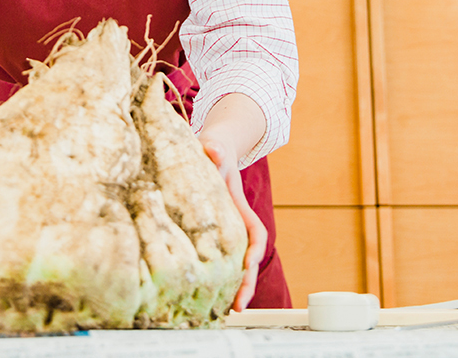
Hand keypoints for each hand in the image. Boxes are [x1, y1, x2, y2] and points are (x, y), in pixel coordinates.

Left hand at [198, 94, 267, 311]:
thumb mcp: (214, 147)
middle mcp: (234, 220)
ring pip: (233, 261)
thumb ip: (216, 151)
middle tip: (239, 306)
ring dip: (233, 284)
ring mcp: (222, 227)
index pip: (254, 232)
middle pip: (247, 256)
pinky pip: (214, 256)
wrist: (211, 147)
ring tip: (227, 310)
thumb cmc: (213, 148)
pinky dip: (214, 274)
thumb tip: (214, 151)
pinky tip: (203, 291)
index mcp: (238, 205)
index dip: (253, 250)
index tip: (249, 265)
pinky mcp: (206, 230)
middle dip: (246, 281)